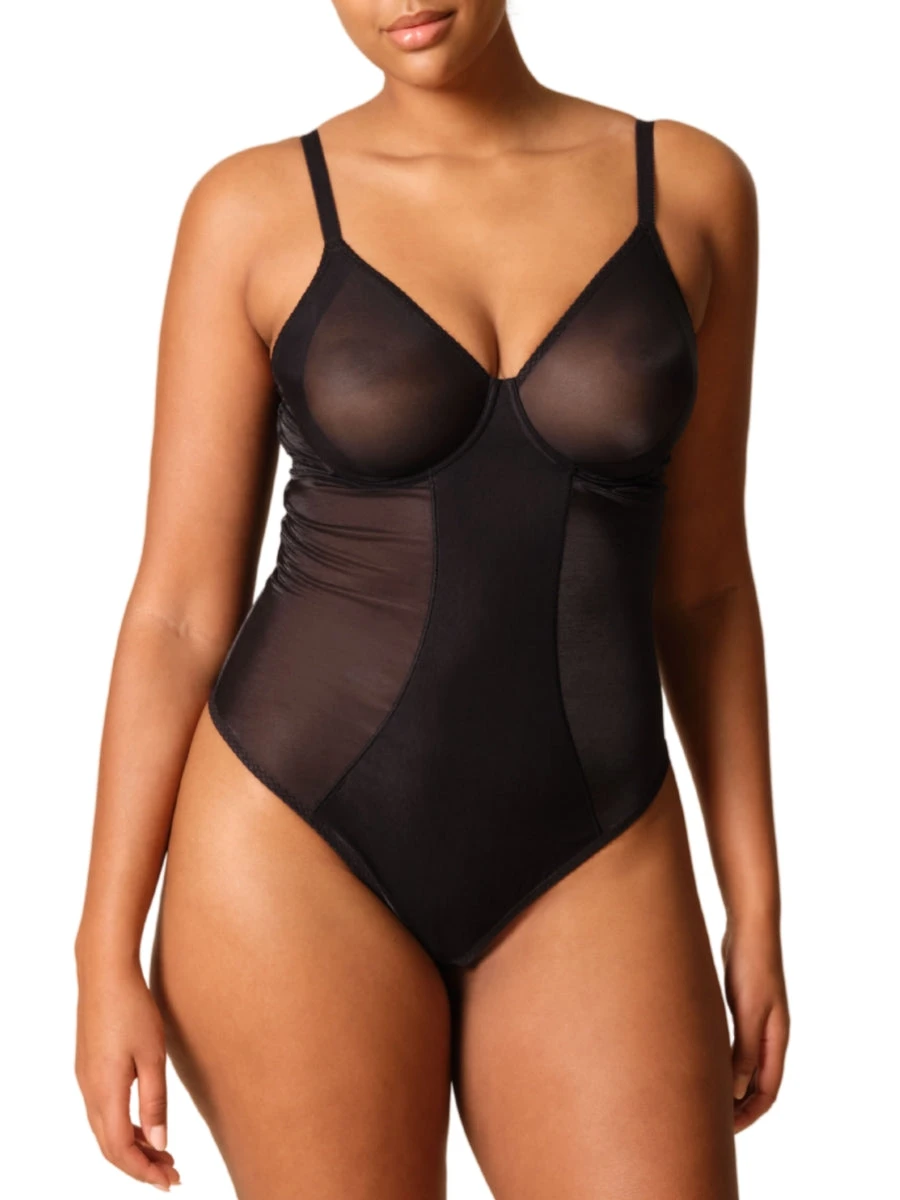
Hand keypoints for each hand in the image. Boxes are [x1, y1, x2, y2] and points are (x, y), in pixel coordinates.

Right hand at [74, 951, 180, 1190]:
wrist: (104, 973)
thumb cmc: (133, 1009)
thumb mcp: (153, 1055)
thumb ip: (155, 1101)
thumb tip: (160, 1144)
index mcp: (106, 1092)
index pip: (121, 1150)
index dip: (144, 1171)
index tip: (170, 1182)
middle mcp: (90, 1092)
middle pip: (111, 1147)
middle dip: (140, 1166)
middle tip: (172, 1175)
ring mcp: (86, 1080)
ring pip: (105, 1130)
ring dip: (133, 1147)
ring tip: (164, 1155)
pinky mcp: (88, 1069)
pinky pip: (103, 1112)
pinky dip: (124, 1127)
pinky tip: (146, 1125)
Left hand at [721, 918, 789, 1132]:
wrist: (749, 928)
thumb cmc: (752, 966)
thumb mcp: (748, 1011)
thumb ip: (744, 1051)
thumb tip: (734, 1091)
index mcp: (776, 1040)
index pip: (768, 1091)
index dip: (749, 1114)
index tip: (727, 1131)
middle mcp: (769, 1034)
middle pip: (756, 1082)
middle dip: (737, 1105)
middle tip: (710, 1122)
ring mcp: (755, 1020)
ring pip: (743, 1064)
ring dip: (728, 1083)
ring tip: (701, 1098)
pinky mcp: (740, 1006)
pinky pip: (733, 1044)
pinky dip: (722, 1059)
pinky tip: (700, 1062)